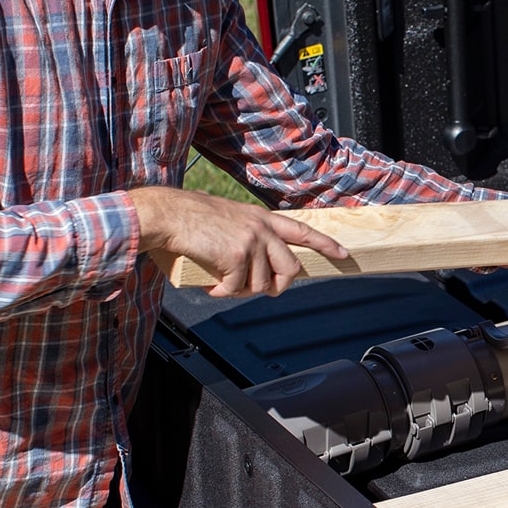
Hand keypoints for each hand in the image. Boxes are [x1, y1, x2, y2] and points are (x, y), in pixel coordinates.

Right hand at [130, 186, 348, 297]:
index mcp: (260, 217)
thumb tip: (250, 266)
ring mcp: (251, 242)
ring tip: (221, 282)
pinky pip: (235, 289)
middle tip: (262, 290)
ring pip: (261, 284)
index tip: (341, 253)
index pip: (302, 230)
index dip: (324, 244)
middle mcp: (261, 229)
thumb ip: (245, 237)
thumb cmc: (187, 219)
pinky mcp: (237, 256)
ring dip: (240, 291)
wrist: (166, 214)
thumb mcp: (227, 220)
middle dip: (278, 286)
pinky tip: (209, 285)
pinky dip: (220, 293)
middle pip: (290, 268)